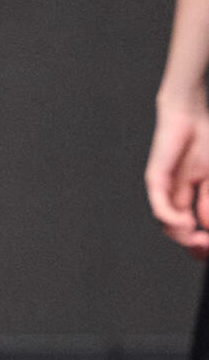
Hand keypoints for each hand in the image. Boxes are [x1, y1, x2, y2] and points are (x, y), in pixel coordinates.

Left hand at [145, 96, 208, 255]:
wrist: (190, 113)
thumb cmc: (202, 139)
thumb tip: (207, 227)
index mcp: (188, 198)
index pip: (192, 230)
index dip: (202, 243)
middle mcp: (174, 198)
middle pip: (179, 234)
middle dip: (194, 245)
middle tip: (207, 246)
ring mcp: (164, 190)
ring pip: (168, 226)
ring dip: (185, 236)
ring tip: (201, 237)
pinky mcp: (156, 180)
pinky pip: (160, 207)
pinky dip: (172, 220)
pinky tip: (186, 223)